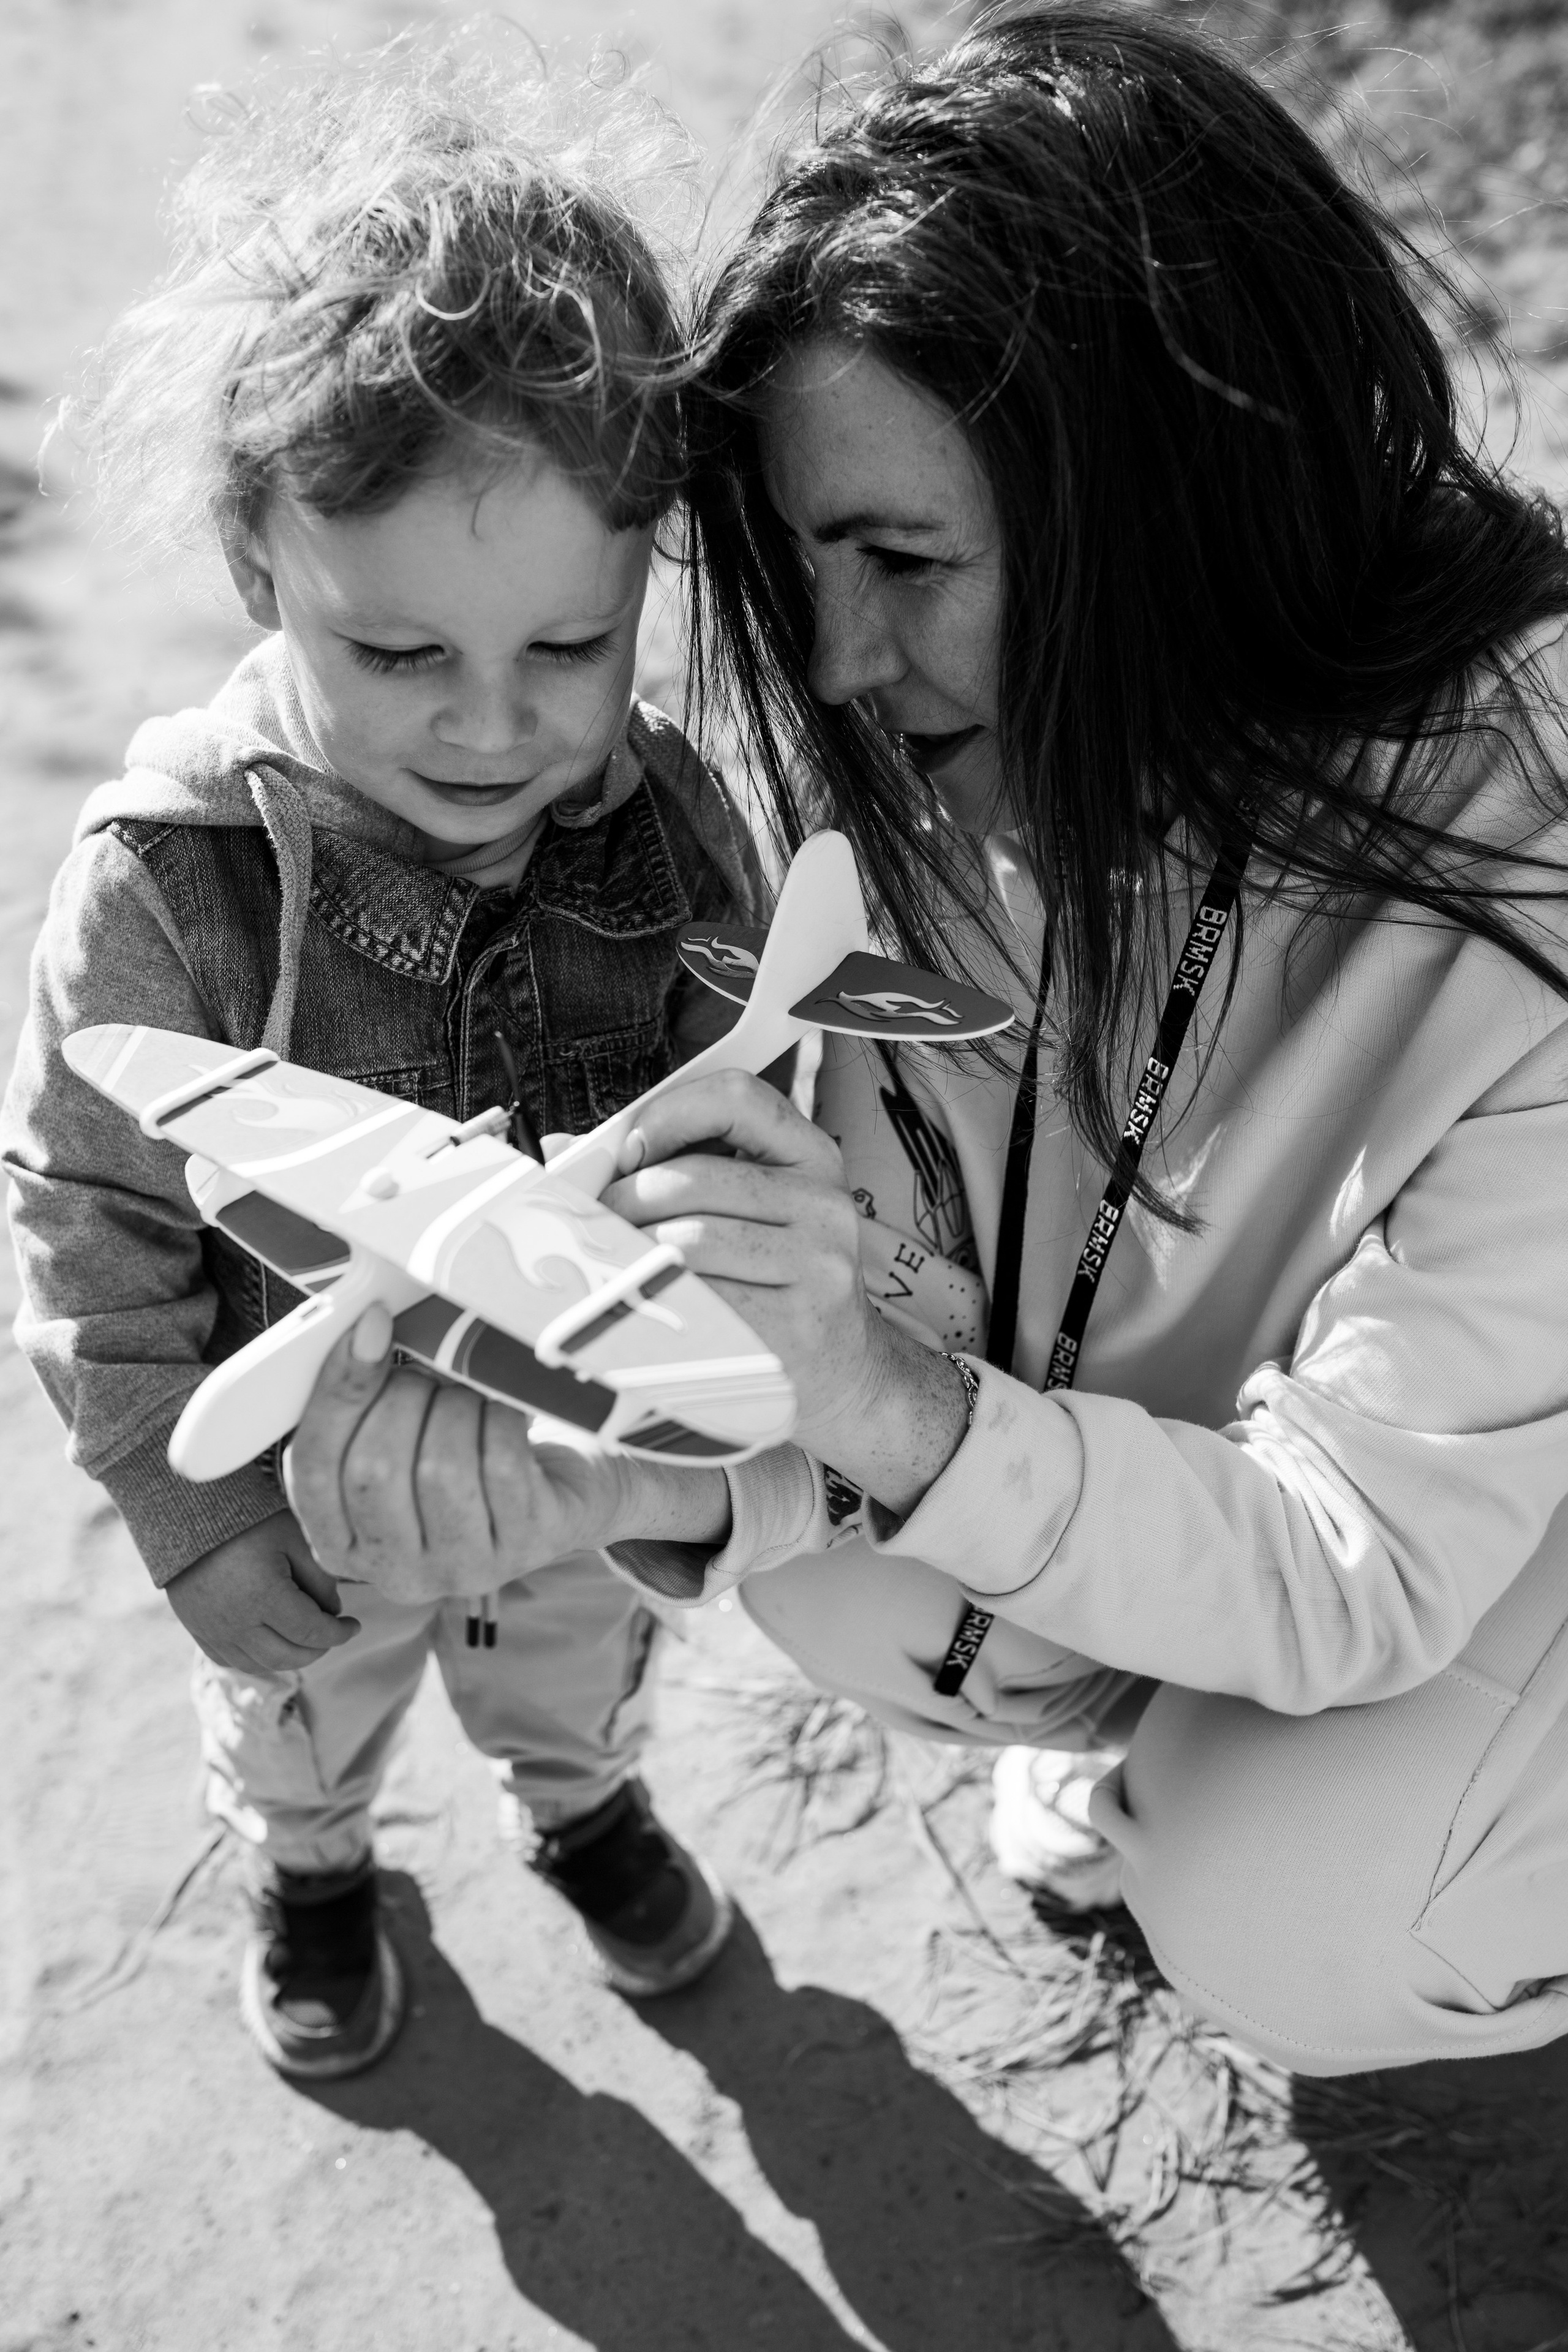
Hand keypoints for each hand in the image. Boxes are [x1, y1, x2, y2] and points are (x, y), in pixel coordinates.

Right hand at [165, 1508, 358, 1672]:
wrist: (189, 1514)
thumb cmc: (248, 1520)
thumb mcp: (294, 1539)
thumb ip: (320, 1579)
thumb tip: (332, 1613)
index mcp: (264, 1598)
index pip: (312, 1633)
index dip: (339, 1633)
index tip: (354, 1625)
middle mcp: (236, 1623)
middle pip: (288, 1657)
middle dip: (318, 1649)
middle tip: (332, 1633)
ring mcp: (213, 1631)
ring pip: (260, 1665)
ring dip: (289, 1658)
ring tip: (306, 1639)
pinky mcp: (197, 1630)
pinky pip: (231, 1660)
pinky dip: (257, 1659)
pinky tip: (271, 1643)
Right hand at [283, 1306, 632, 1602]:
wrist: (557, 1492)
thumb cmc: (461, 1455)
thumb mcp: (396, 1439)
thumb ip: (360, 1402)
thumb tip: (366, 1331)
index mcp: (340, 1546)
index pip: (311, 1469)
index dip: (336, 1393)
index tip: (369, 1328)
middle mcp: (396, 1574)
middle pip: (371, 1470)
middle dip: (401, 1398)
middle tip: (427, 1378)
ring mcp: (463, 1568)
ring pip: (439, 1469)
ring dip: (453, 1408)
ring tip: (464, 1397)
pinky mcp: (526, 1545)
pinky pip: (501, 1464)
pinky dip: (500, 1419)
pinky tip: (502, 1412)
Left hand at [603, 1071, 968, 1511]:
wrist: (846, 1371)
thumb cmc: (781, 1283)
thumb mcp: (757, 1211)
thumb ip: (680, 1167)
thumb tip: (565, 1151)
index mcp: (813, 1159)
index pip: (736, 1098)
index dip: (669, 1114)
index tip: (631, 1149)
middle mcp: (823, 1205)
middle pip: (693, 1179)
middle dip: (626, 1200)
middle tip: (600, 1222)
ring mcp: (815, 1266)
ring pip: (687, 1241)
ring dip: (633, 1254)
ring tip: (619, 1265)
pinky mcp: (793, 1326)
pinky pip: (698, 1301)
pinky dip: (656, 1300)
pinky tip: (646, 1303)